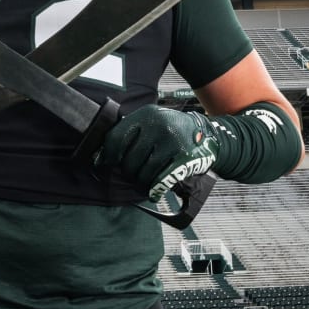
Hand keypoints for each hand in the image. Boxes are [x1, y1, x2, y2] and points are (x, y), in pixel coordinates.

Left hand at [97, 105, 218, 200]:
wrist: (207, 133)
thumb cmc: (171, 130)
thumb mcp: (151, 122)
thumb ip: (129, 134)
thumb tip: (100, 158)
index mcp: (146, 114)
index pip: (116, 137)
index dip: (108, 155)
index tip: (105, 164)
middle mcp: (158, 125)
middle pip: (129, 159)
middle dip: (128, 172)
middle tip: (131, 176)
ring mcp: (172, 141)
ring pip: (144, 172)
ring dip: (141, 182)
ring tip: (142, 183)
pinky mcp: (184, 158)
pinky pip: (162, 179)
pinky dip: (155, 190)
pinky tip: (153, 193)